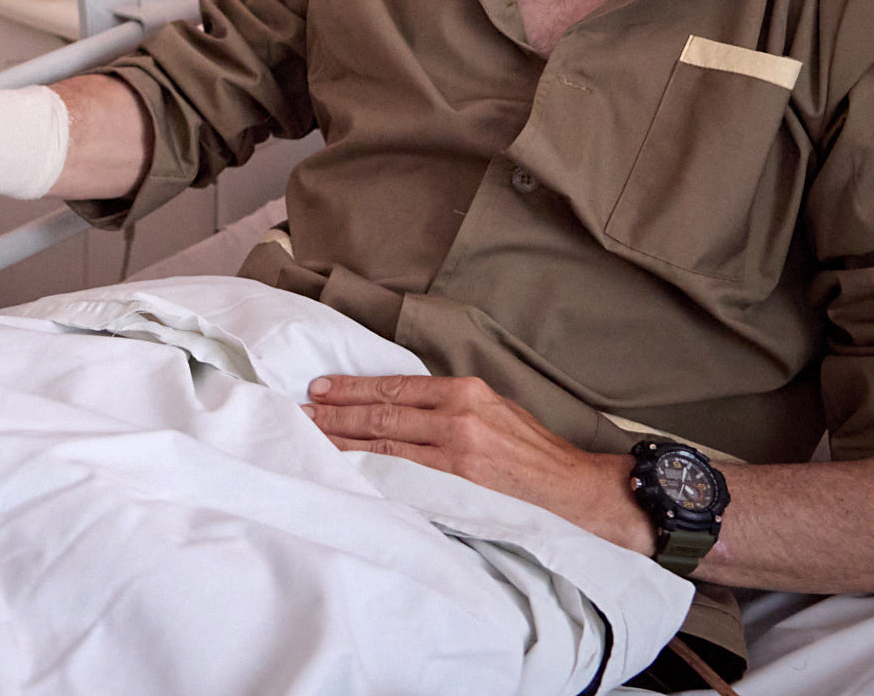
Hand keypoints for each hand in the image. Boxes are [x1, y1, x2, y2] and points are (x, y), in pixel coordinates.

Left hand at [303, 373, 651, 552]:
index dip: (354, 388)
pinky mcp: (459, 477)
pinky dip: (369, 463)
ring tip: (310, 433)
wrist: (572, 487)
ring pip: (386, 438)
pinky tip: (345, 462)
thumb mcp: (495, 409)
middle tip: (301, 409)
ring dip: (342, 436)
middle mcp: (458, 412)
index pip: (396, 386)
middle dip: (337, 410)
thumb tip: (405, 405)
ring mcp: (457, 446)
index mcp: (466, 390)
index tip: (321, 388)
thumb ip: (452, 405)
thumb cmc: (533, 450)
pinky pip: (403, 467)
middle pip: (383, 409)